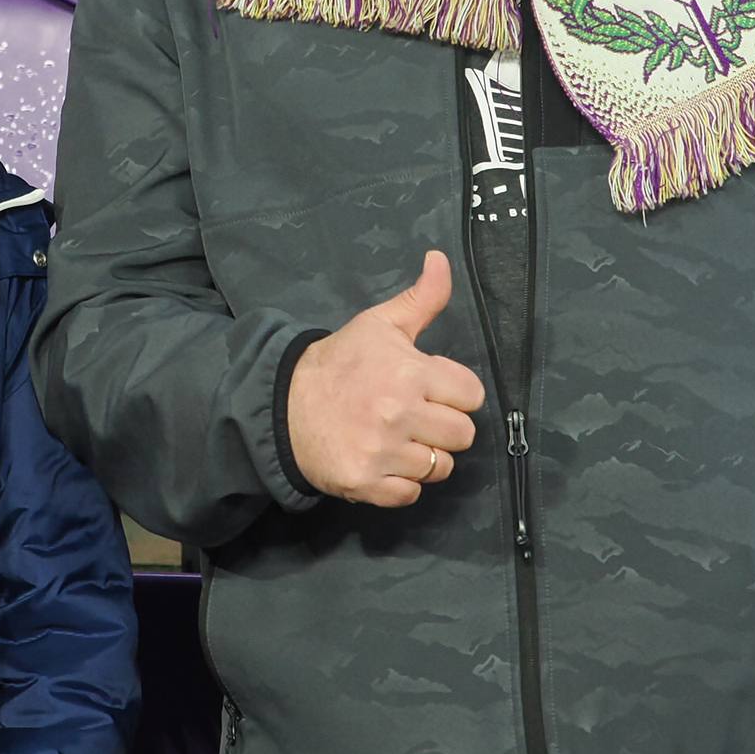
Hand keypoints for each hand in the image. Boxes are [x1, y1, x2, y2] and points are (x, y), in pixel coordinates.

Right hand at [286, 250, 483, 506]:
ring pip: (440, 467)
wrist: (283, 405)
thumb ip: (421, 298)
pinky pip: (411, 494)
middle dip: (444, 427)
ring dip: (424, 457)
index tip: (431, 390)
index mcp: (410, 372)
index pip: (471, 394)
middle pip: (462, 434)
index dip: (455, 392)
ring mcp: (383, 451)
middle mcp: (400, 413)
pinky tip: (384, 462)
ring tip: (398, 440)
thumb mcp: (379, 324)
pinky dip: (401, 484)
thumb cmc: (340, 363)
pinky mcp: (365, 482)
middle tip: (415, 417)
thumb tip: (440, 259)